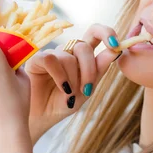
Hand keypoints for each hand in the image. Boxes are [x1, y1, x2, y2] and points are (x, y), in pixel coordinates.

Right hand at [25, 24, 120, 138]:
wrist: (41, 118)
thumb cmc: (62, 104)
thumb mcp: (86, 90)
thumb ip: (98, 71)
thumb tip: (115, 50)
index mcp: (82, 57)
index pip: (95, 34)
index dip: (107, 33)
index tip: (116, 46)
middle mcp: (67, 52)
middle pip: (83, 46)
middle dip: (89, 69)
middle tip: (87, 90)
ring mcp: (52, 54)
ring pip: (68, 57)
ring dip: (73, 79)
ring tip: (69, 95)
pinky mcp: (36, 60)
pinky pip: (51, 60)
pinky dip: (60, 76)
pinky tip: (63, 89)